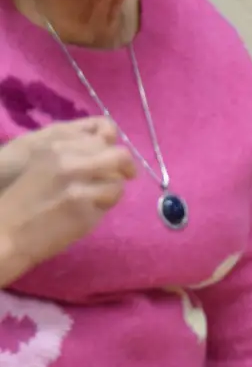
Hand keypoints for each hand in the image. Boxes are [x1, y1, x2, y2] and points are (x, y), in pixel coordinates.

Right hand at [0, 119, 134, 272]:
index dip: (111, 148)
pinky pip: (111, 200)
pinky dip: (104, 206)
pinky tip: (87, 212)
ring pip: (118, 180)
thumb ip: (72, 155)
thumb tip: (107, 147)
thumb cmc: (23, 201)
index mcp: (55, 147)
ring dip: (111, 190)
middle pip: (118, 155)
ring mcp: (77, 182)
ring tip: (94, 200)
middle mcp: (67, 160)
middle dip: (123, 167)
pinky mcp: (83, 205)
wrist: (5, 233)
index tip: (113, 159)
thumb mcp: (43, 166)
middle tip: (125, 176)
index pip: (103, 134)